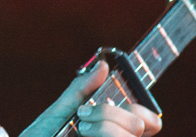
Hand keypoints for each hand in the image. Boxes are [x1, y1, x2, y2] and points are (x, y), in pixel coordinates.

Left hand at [18, 61, 161, 136]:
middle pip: (140, 123)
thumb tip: (102, 65)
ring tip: (80, 128)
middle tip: (83, 114)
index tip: (109, 99)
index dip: (140, 108)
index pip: (151, 121)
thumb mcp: (60, 109)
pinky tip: (80, 136)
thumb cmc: (44, 134)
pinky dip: (101, 133)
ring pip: (130, 134)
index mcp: (117, 130)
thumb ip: (82, 89)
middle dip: (110, 113)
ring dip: (103, 126)